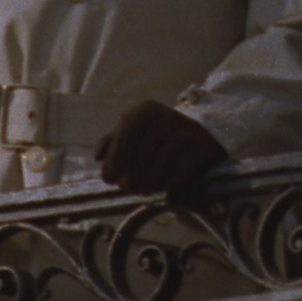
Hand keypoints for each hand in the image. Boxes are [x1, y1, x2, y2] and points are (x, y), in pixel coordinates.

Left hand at [96, 101, 228, 193]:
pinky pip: (180, 169)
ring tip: (143, 190)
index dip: (115, 158)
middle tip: (127, 188)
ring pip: (160, 163)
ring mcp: (186, 130)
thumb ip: (112, 143)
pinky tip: (163, 184)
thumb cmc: (157, 136)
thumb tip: (98, 156)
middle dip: (131, 174)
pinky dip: (168, 181)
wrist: (201, 132)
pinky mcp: (202, 145)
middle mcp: (166, 116)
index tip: (108, 179)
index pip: (126, 133)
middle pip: (142, 152)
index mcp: (145, 110)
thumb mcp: (134, 133)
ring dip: (148, 181)